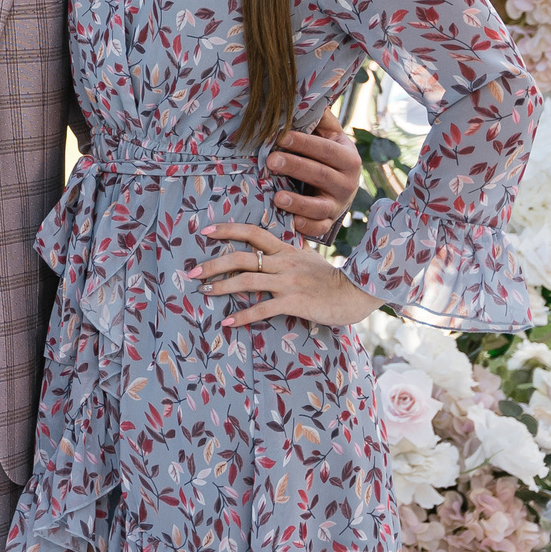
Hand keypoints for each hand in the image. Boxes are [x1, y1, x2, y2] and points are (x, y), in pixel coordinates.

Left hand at [190, 224, 381, 328]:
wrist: (357, 292)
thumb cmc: (331, 278)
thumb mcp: (308, 259)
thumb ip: (288, 253)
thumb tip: (272, 248)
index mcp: (286, 250)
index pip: (253, 233)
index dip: (228, 230)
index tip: (206, 231)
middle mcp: (284, 263)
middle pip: (242, 257)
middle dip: (214, 263)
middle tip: (192, 272)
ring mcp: (288, 282)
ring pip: (247, 280)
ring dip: (221, 286)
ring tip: (203, 292)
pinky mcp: (294, 302)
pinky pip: (263, 308)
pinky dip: (244, 315)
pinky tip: (228, 321)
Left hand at [268, 110, 362, 240]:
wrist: (340, 189)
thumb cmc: (326, 156)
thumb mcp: (328, 136)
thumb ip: (319, 119)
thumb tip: (300, 91)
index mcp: (347, 157)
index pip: (326, 149)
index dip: (304, 143)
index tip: (280, 136)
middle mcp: (347, 183)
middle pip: (321, 175)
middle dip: (296, 167)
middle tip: (271, 160)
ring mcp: (338, 205)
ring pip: (320, 206)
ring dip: (299, 202)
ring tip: (278, 197)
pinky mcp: (329, 223)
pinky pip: (319, 229)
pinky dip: (307, 227)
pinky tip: (291, 222)